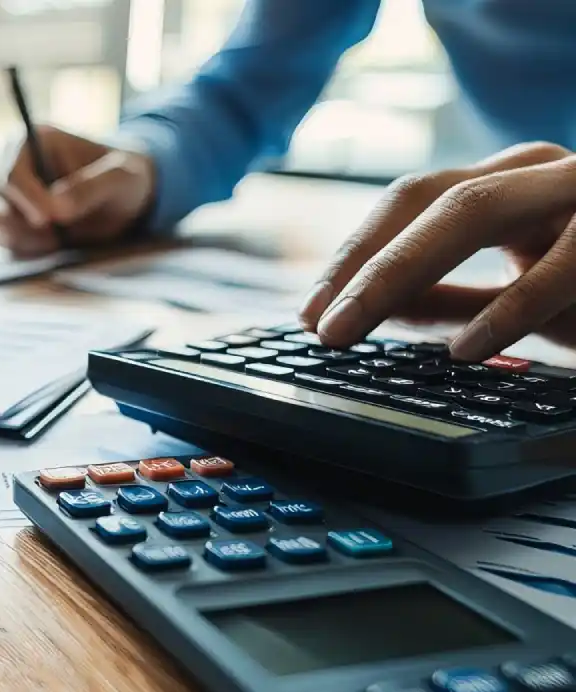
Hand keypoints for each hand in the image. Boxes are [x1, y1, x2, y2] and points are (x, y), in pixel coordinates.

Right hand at [0, 125, 156, 256]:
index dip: (26, 199)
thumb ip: (89, 189)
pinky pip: (2, 239)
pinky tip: (50, 245)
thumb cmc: (125, 178)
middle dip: (22, 225)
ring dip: (19, 238)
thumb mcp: (120, 178)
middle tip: (56, 238)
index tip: (49, 220)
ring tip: (56, 241)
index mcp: (33, 141)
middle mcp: (13, 165)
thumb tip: (56, 208)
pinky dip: (22, 248)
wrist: (126, 201)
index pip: (12, 172)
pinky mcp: (12, 222)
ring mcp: (9, 196)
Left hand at [300, 142, 575, 360]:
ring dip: (398, 271)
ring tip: (352, 328)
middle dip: (362, 263)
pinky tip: (464, 349)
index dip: (353, 254)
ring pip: (474, 209)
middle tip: (319, 326)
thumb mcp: (516, 293)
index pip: (409, 202)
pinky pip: (560, 264)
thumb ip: (446, 296)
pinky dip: (507, 310)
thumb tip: (365, 310)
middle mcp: (537, 172)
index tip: (309, 313)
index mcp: (506, 183)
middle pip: (427, 198)